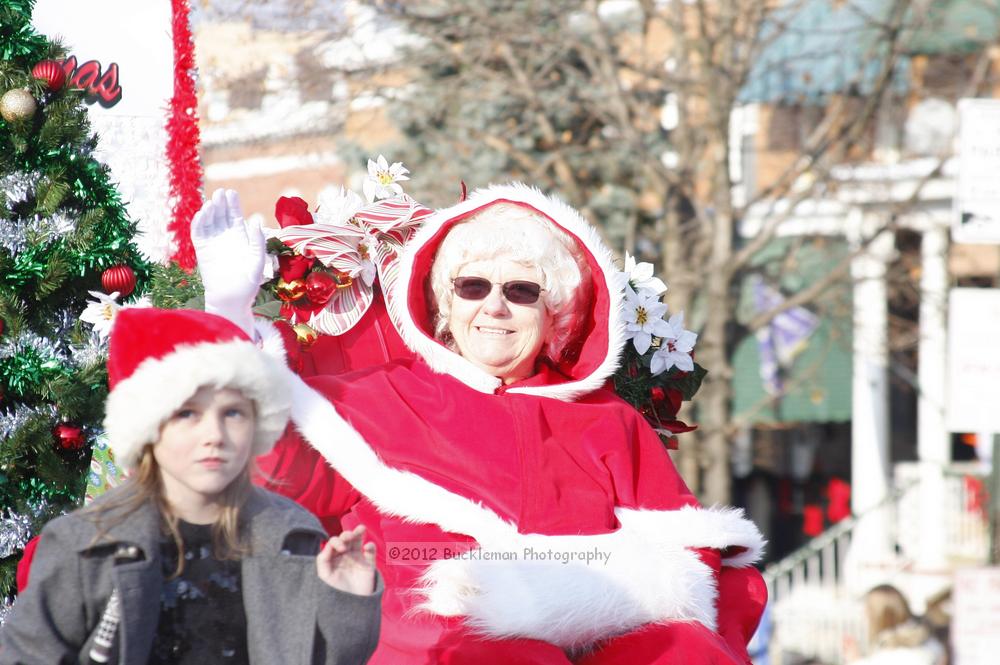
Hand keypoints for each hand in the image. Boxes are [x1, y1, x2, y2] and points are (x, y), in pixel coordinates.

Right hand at [191, 189, 265, 336]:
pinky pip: (198, 232)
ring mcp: (213, 242)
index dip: (232, 204)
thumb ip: (258, 242)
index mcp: (240, 237)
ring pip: (209, 220)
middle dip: (220, 203)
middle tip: (221, 193)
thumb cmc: (248, 283)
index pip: (234, 215)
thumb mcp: (258, 261)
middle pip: (221, 214)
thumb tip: (255, 222)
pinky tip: (202, 213)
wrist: (231, 299)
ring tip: (212, 202)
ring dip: (209, 210)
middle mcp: (225, 237)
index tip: (230, 192)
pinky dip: (198, 222)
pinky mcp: (201, 249)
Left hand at [316, 525, 376, 595]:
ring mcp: (357, 559)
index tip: (342, 549)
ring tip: (361, 529)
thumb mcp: (324, 577)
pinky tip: (368, 547)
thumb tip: (327, 547)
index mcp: (333, 558)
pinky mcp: (368, 565)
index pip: (333, 544)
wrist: (350, 609)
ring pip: (358, 541)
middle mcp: (344, 556)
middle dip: (347, 535)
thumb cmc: (334, 594)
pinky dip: (370, 547)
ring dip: (359, 533)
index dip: (337, 542)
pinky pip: (370, 552)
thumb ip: (323, 561)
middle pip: (345, 539)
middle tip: (349, 537)